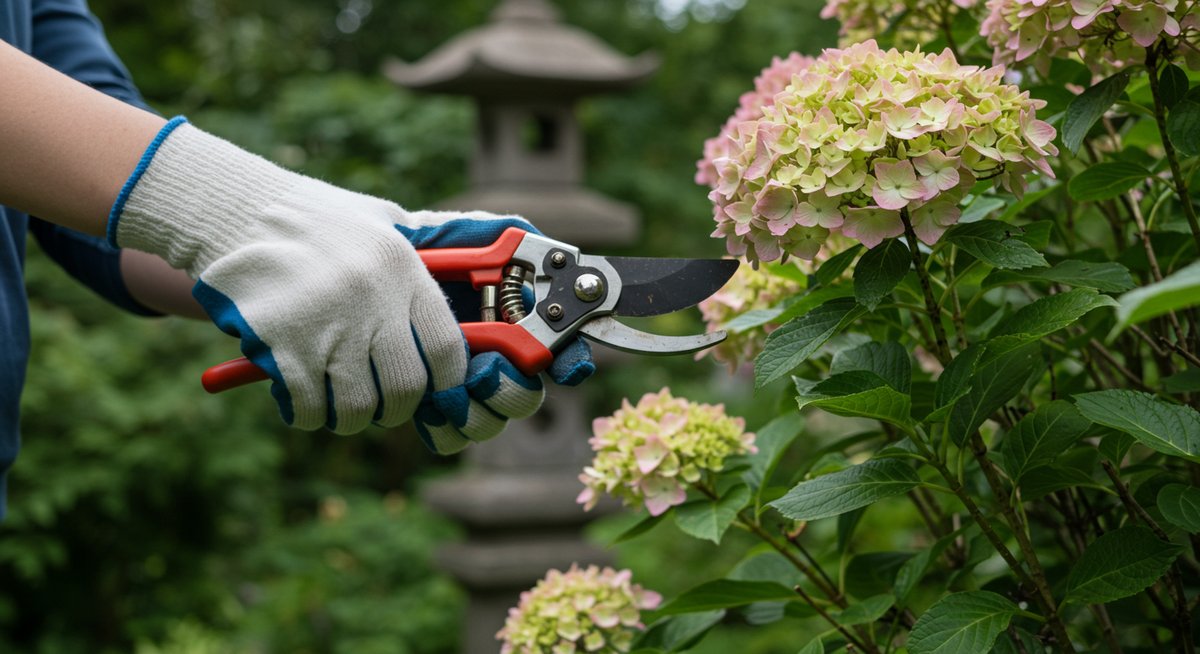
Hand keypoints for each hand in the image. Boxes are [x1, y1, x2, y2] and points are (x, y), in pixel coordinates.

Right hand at [104, 118, 547, 449]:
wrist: (233, 210)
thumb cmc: (312, 219)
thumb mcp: (378, 220)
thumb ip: (420, 250)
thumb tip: (475, 266)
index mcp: (402, 268)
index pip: (447, 349)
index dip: (447, 383)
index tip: (436, 393)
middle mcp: (372, 298)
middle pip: (406, 387)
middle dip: (396, 408)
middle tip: (381, 405)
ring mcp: (327, 323)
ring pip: (359, 406)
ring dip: (351, 418)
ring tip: (339, 406)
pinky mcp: (282, 345)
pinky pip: (310, 407)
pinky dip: (308, 415)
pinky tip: (302, 402)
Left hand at [394, 212, 595, 447]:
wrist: (347, 269)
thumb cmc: (403, 247)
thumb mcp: (454, 233)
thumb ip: (502, 237)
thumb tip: (559, 257)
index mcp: (509, 318)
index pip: (557, 348)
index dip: (569, 361)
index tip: (564, 366)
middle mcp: (493, 355)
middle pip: (527, 395)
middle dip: (511, 389)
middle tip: (483, 370)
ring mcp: (460, 385)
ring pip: (492, 421)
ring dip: (478, 412)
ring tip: (448, 391)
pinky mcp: (427, 406)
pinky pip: (451, 437)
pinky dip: (445, 428)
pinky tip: (427, 406)